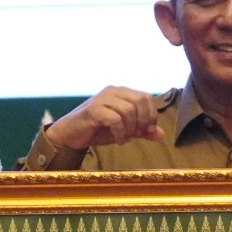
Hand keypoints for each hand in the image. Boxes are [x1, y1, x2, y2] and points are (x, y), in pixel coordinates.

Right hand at [44, 86, 162, 149]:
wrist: (71, 135)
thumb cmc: (98, 130)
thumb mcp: (125, 131)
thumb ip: (142, 131)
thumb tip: (161, 135)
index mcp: (122, 92)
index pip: (146, 97)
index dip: (152, 114)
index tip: (148, 130)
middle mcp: (113, 91)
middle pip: (140, 101)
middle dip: (143, 121)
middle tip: (136, 134)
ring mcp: (102, 98)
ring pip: (128, 110)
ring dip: (130, 128)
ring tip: (125, 138)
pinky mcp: (93, 109)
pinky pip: (115, 119)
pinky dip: (120, 133)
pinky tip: (118, 141)